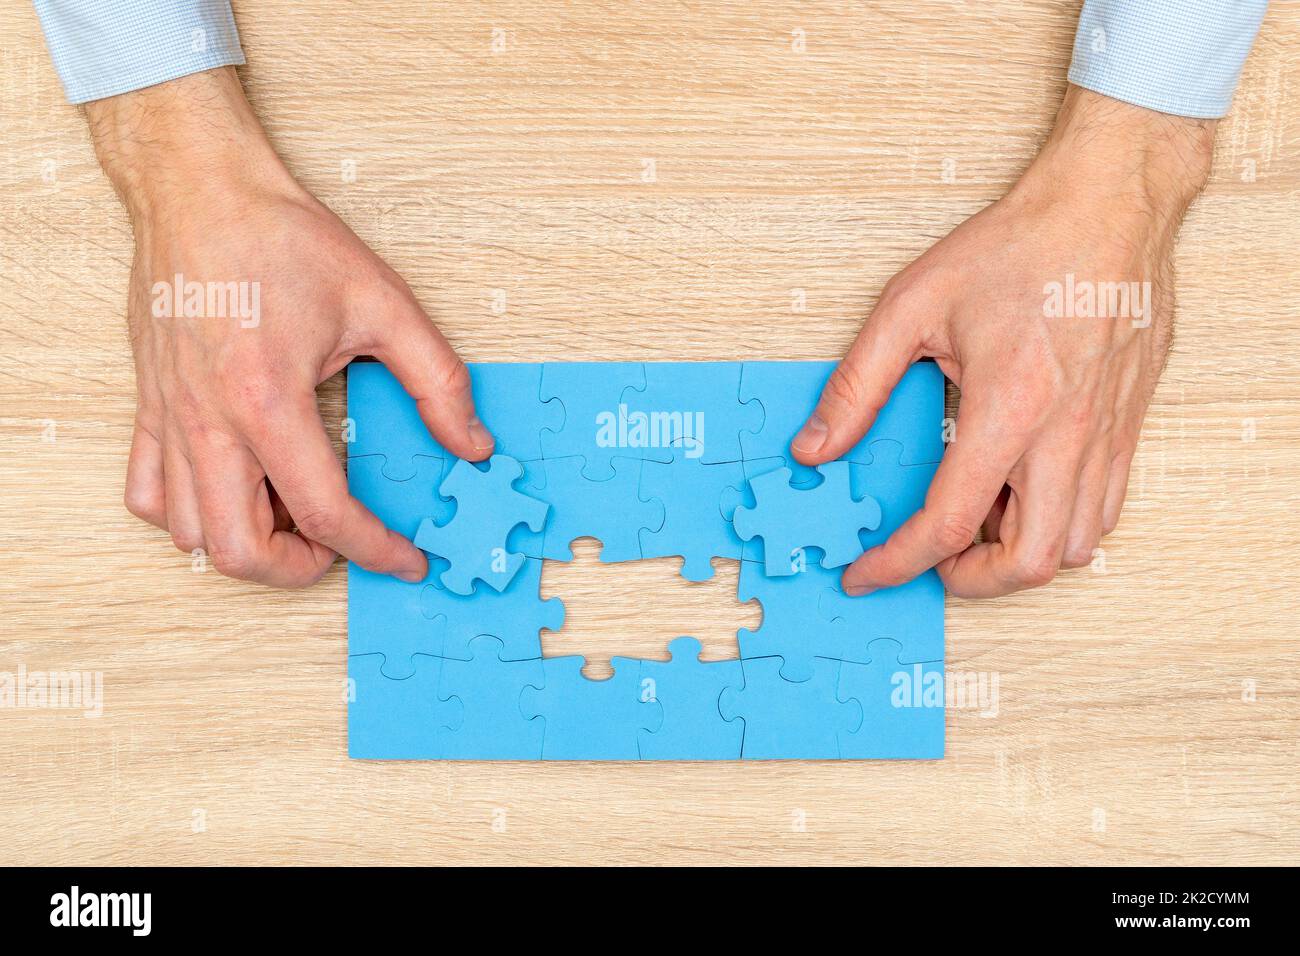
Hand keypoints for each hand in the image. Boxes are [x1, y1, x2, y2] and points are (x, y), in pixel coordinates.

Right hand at [88, 68, 492, 586]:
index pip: (325, 513)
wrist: (198, 188)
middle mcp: (208, 420)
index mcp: (268, 400)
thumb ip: (437, 381)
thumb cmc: (281, 238)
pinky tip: (232, 487)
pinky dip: (187, 514)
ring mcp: (169, 417)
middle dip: (299, 569)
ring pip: (187, 532)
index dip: (375, 549)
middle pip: (237, 549)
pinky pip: (146, 492)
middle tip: (340, 544)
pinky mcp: (148, 404)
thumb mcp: (383, 304)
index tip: (406, 557)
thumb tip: (472, 444)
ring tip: (292, 512)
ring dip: (245, 542)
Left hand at [792, 87, 1215, 597]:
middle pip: (1028, 561)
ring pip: (1075, 546)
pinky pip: (1105, 509)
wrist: (1110, 205)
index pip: (947, 523)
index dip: (896, 562)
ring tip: (974, 524)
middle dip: (968, 581)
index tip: (865, 572)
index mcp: (1009, 408)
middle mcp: (1067, 434)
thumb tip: (814, 447)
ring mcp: (1107, 435)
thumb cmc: (1018, 247)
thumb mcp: (911, 306)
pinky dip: (1060, 526)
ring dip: (1018, 556)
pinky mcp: (1129, 427)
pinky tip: (1021, 493)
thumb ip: (857, 385)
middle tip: (929, 560)